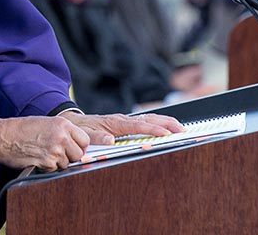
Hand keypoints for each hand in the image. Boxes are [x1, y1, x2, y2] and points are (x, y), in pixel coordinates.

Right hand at [0, 115, 89, 171]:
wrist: (4, 137)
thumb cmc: (22, 128)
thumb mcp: (46, 122)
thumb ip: (63, 132)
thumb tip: (78, 144)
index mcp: (63, 124)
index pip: (85, 140)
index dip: (79, 146)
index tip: (73, 148)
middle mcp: (61, 136)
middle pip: (79, 154)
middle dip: (70, 156)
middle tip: (57, 152)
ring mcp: (55, 150)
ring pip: (67, 163)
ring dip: (58, 162)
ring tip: (43, 152)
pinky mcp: (47, 163)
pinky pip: (55, 169)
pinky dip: (48, 167)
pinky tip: (38, 158)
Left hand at [62, 112, 183, 145]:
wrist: (75, 122)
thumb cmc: (81, 129)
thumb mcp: (85, 134)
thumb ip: (96, 137)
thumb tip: (110, 140)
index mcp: (114, 123)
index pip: (137, 126)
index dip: (152, 129)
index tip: (165, 133)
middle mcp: (121, 119)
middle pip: (147, 119)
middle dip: (165, 122)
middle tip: (181, 129)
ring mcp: (124, 120)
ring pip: (147, 118)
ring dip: (164, 121)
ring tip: (180, 127)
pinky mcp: (125, 122)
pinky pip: (144, 121)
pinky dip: (157, 122)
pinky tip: (165, 125)